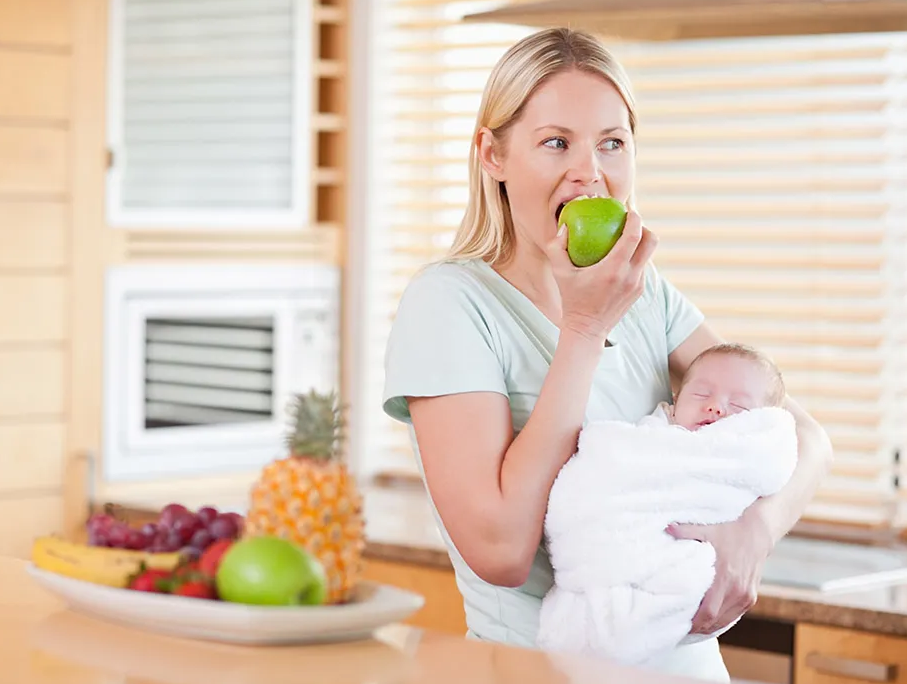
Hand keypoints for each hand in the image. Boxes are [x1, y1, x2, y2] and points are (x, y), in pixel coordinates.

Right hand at [544, 210, 657, 343]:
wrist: (587, 329)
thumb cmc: (571, 299)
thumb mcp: (559, 273)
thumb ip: (557, 248)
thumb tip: (564, 227)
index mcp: (614, 269)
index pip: (634, 236)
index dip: (635, 219)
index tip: (629, 211)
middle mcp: (630, 276)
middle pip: (651, 242)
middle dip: (645, 228)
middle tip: (631, 223)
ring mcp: (637, 285)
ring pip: (648, 255)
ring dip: (641, 244)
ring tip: (625, 239)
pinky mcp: (639, 291)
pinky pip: (642, 268)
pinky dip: (635, 259)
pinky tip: (622, 257)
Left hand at [666, 508, 774, 634]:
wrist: (757, 532)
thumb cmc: (730, 531)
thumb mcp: (707, 529)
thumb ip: (686, 531)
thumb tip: (666, 528)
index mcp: (725, 576)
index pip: (709, 611)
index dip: (695, 622)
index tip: (681, 624)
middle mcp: (737, 590)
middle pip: (716, 620)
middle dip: (699, 627)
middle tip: (682, 628)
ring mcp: (746, 595)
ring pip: (726, 621)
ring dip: (710, 627)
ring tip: (693, 627)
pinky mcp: (751, 597)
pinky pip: (734, 615)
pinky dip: (722, 621)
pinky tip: (709, 621)